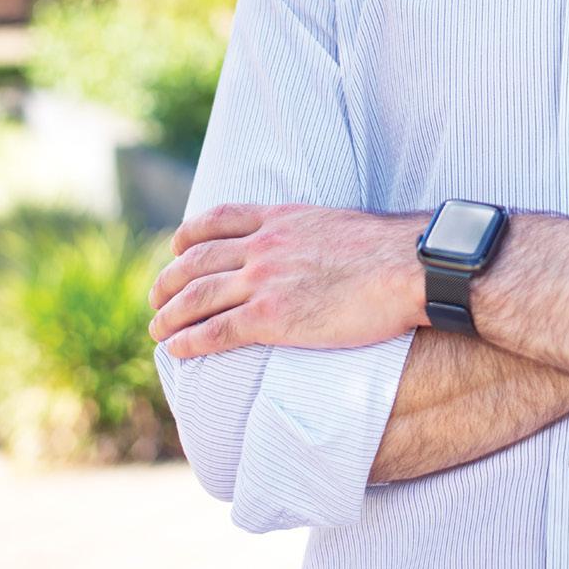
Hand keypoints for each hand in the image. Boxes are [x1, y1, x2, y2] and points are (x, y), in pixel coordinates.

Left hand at [146, 202, 429, 356]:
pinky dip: (190, 341)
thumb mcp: (338, 223)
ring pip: (197, 297)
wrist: (411, 267)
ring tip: (157, 329)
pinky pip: (216, 331)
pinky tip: (177, 350)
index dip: (188, 236)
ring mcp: (266, 280)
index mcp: (281, 217)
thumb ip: (311, 233)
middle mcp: (264, 245)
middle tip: (157, 298)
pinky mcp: (273, 318)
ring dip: (169, 315)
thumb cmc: (389, 251)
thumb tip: (312, 248)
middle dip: (169, 280)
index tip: (177, 249)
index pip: (217, 219)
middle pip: (196, 260)